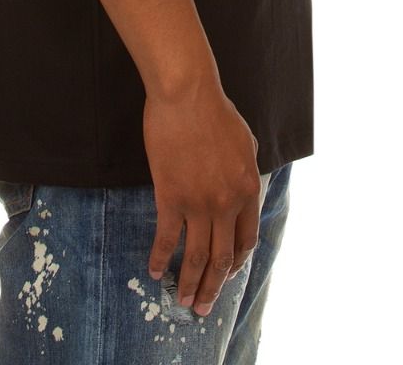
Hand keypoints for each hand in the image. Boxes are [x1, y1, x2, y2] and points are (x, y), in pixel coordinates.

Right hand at [142, 77, 261, 316]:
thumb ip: (247, 169)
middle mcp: (227, 203)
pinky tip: (154, 271)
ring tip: (183, 301)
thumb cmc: (215, 111)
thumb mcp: (245, 141)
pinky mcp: (171, 196)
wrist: (187, 95)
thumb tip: (243, 185)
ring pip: (196, 256)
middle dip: (214, 287)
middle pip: (222, 257)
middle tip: (204, 307)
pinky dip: (160, 257)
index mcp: (248, 189)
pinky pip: (167, 236)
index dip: (235, 263)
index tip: (226, 274)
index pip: (245, 240)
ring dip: (190, 283)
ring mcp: (199, 203)